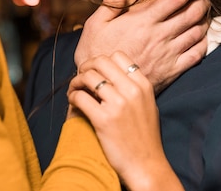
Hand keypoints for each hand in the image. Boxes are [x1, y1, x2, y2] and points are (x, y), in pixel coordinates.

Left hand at [68, 51, 184, 190]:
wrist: (146, 164)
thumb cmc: (145, 137)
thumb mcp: (148, 104)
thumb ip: (134, 87)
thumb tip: (112, 75)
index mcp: (143, 85)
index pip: (118, 56)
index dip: (102, 61)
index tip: (96, 71)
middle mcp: (132, 91)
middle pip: (101, 62)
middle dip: (86, 66)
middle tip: (81, 77)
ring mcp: (118, 105)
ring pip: (88, 77)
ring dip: (76, 81)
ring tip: (74, 90)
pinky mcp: (103, 120)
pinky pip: (81, 97)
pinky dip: (72, 96)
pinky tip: (73, 102)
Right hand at [74, 0, 208, 92]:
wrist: (101, 87)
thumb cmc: (96, 53)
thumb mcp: (97, 23)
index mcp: (143, 21)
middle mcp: (160, 36)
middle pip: (191, 14)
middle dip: (203, 1)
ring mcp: (168, 54)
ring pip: (196, 33)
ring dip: (204, 21)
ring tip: (206, 13)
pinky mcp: (172, 71)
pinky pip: (196, 55)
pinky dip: (203, 44)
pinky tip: (203, 38)